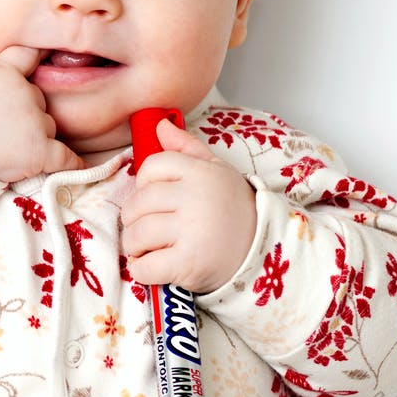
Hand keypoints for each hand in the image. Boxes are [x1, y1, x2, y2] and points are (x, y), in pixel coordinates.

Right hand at [0, 46, 84, 182]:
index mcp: (2, 72)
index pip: (27, 55)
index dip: (39, 54)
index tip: (49, 52)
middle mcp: (24, 92)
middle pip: (38, 103)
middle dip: (26, 116)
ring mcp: (34, 120)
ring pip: (47, 128)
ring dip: (35, 139)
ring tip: (2, 150)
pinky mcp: (38, 149)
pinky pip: (65, 156)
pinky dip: (71, 162)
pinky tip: (77, 166)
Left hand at [120, 117, 256, 293]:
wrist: (262, 251)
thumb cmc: (234, 209)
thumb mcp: (217, 171)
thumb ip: (187, 147)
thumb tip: (160, 125)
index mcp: (200, 173)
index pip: (151, 167)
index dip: (145, 183)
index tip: (155, 197)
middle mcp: (195, 199)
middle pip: (138, 203)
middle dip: (134, 218)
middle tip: (147, 227)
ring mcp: (191, 232)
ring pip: (136, 235)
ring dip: (134, 245)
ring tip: (149, 247)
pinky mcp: (188, 264)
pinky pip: (145, 267)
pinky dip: (141, 270)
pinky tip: (152, 266)